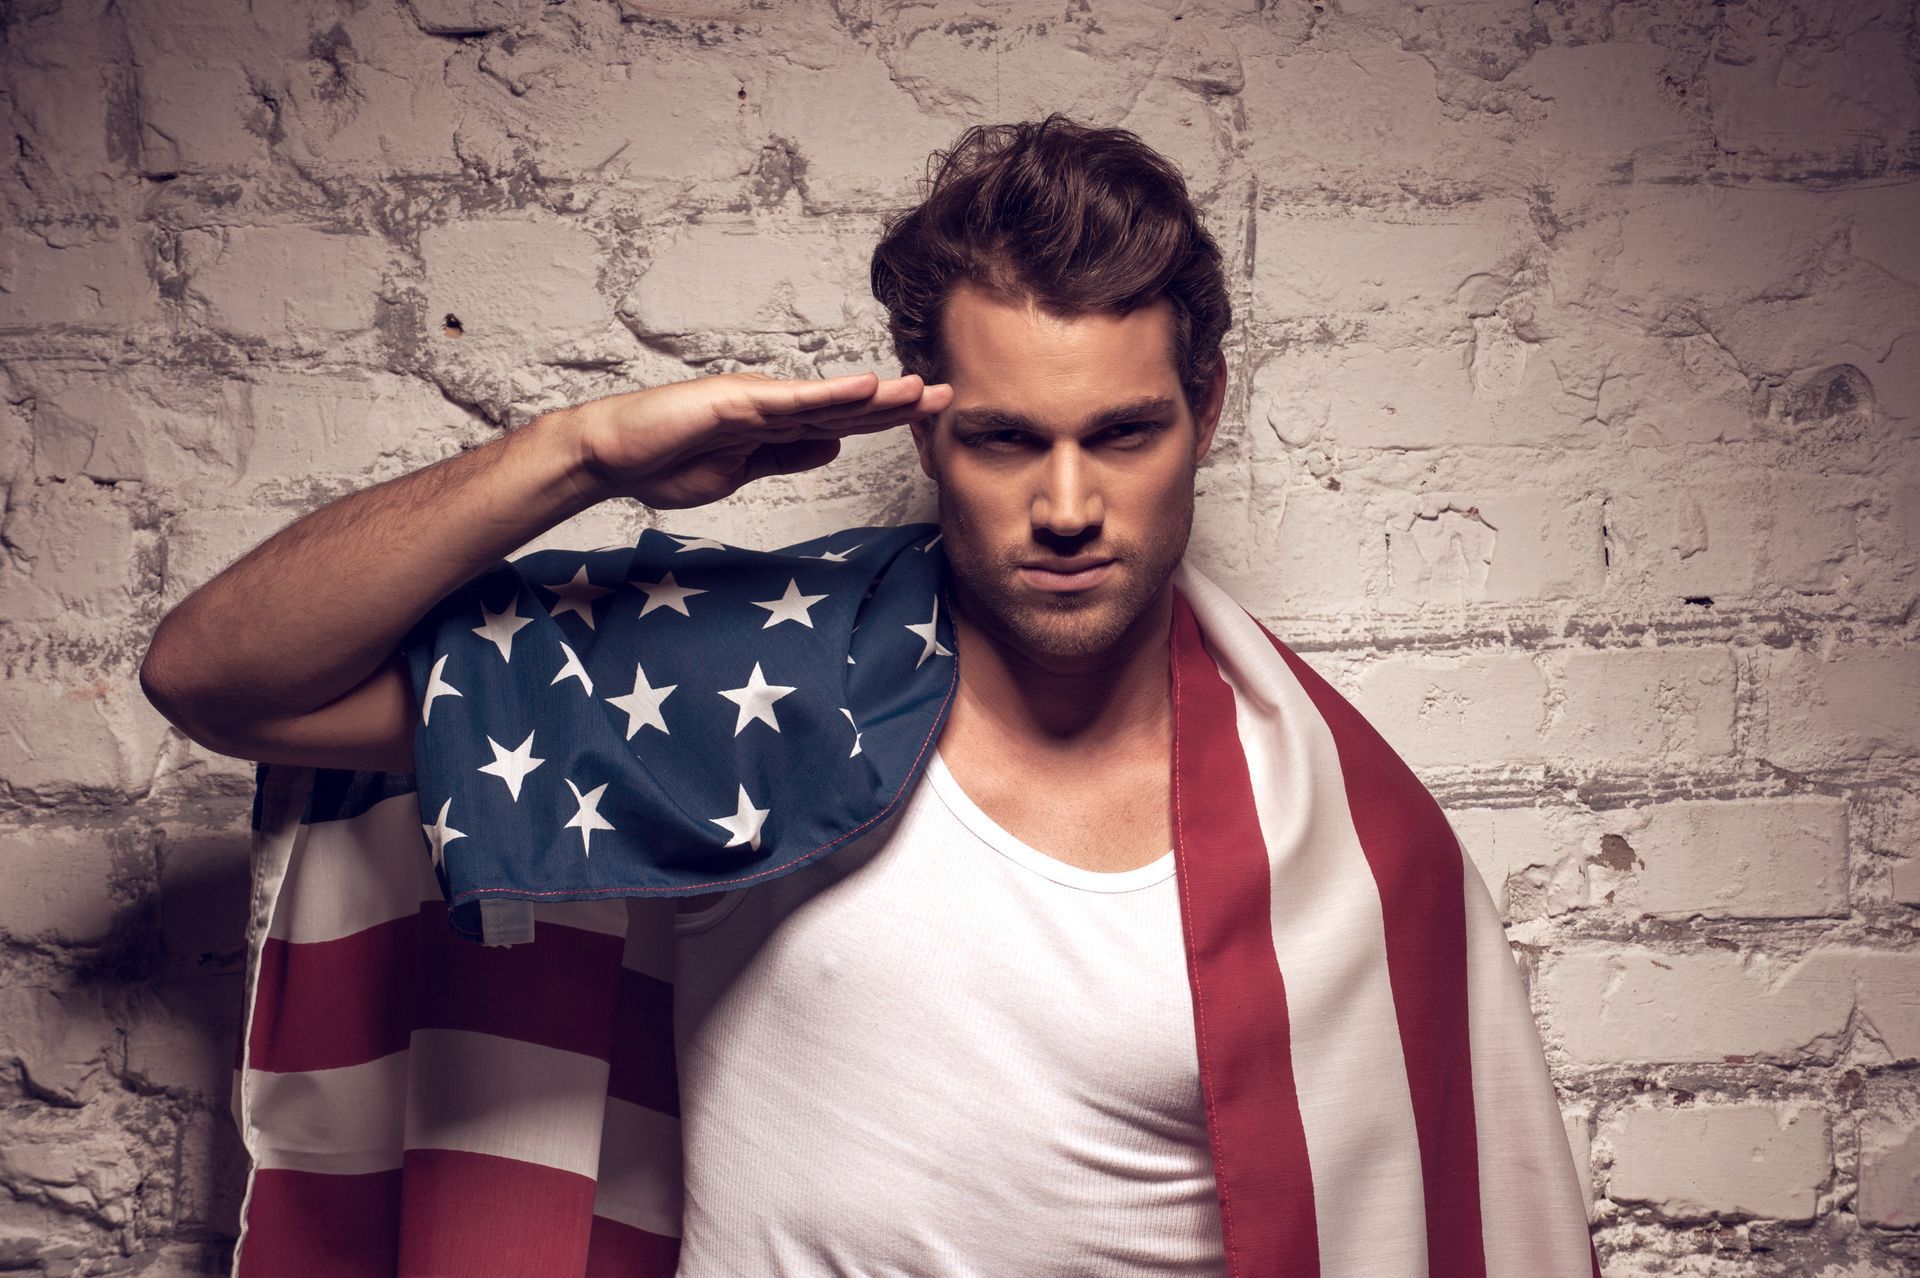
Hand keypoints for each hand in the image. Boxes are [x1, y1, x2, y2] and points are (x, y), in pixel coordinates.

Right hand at [556, 370, 952, 509]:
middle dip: (899, 402)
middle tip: (950, 395)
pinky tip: (867, 387)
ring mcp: (755, 400)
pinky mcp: (734, 401)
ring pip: (828, 398)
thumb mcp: (740, 472)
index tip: (932, 419)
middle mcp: (772, 407)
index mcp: (776, 428)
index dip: (889, 420)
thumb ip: (785, 457)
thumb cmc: (665, 462)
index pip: (844, 423)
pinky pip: (791, 400)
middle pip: (848, 405)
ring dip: (877, 394)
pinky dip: (831, 393)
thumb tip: (833, 447)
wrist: (613, 457)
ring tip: (920, 389)